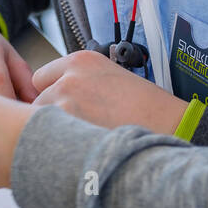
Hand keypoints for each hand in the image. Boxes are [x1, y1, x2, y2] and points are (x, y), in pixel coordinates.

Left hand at [32, 50, 186, 132]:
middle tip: (75, 126)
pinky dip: (59, 145)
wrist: (169, 124)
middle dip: (50, 114)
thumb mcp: (111, 77)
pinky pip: (49, 137)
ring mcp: (66, 98)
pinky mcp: (67, 122)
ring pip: (39, 119)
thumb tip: (58, 98)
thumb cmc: (146, 107)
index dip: (52, 95)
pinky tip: (80, 147)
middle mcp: (70, 75)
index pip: (42, 77)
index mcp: (81, 60)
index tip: (64, 107)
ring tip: (81, 137)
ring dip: (54, 130)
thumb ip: (80, 82)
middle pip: (37, 99)